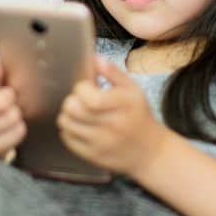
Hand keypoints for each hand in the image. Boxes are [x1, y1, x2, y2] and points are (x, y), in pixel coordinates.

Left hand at [57, 57, 168, 177]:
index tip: (87, 87)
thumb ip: (114, 72)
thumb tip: (94, 59)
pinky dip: (68, 129)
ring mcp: (101, 143)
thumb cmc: (139, 116)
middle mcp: (111, 126)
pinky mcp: (92, 157)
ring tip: (78, 112)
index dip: (81, 88)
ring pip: (66, 124)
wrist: (149, 152)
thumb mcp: (134, 90)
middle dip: (72, 99)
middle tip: (80, 99)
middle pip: (73, 109)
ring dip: (68, 114)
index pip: (89, 97)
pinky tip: (79, 125)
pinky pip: (67, 139)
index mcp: (123, 106)